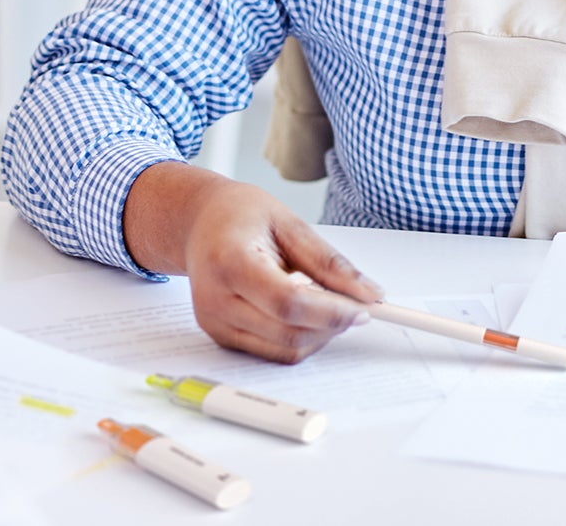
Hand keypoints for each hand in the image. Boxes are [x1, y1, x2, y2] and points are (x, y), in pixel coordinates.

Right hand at [123, 162, 383, 361]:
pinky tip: (306, 312)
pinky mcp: (220, 336)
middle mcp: (215, 299)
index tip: (363, 308)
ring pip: (283, 351)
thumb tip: (367, 293)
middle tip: (356, 306)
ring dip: (319, 336)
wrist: (197, 221)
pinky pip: (271, 352)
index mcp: (229, 261)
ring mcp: (215, 323)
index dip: (331, 311)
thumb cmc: (238, 214)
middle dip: (332, 326)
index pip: (287, 303)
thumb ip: (328, 260)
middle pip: (288, 333)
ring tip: (330, 304)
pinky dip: (299, 338)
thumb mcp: (287, 221)